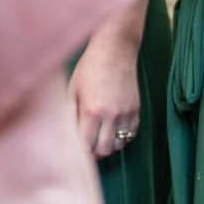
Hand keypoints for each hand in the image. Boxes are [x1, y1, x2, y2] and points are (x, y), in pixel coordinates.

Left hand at [69, 43, 140, 160]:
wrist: (115, 50)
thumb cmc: (89, 68)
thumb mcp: (72, 90)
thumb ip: (70, 116)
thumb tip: (67, 137)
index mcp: (91, 111)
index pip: (85, 145)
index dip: (79, 153)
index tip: (74, 153)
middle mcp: (111, 115)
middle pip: (103, 150)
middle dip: (93, 153)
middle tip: (87, 147)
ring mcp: (126, 113)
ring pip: (118, 145)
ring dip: (108, 146)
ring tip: (99, 139)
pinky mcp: (136, 109)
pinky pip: (131, 134)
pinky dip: (122, 137)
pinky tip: (112, 130)